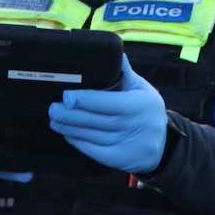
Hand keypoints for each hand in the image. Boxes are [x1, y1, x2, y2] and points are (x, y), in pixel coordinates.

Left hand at [48, 54, 166, 173]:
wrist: (162, 145)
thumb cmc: (146, 110)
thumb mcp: (142, 89)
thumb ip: (126, 73)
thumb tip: (116, 53)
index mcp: (140, 104)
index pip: (108, 102)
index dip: (85, 100)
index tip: (66, 96)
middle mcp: (136, 125)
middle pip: (96, 120)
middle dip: (70, 115)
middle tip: (53, 108)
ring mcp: (128, 145)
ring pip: (92, 136)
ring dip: (69, 128)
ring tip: (55, 120)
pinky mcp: (121, 160)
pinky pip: (95, 151)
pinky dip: (79, 142)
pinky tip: (68, 134)